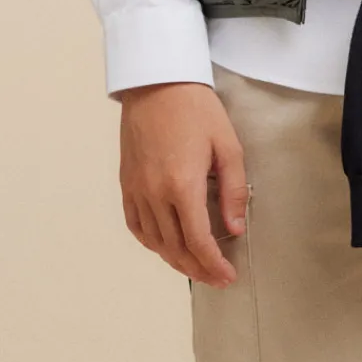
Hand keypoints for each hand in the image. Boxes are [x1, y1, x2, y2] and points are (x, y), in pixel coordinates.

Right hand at [117, 82, 247, 283]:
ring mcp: (136, 189)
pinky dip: (151, 242)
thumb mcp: (227, 146)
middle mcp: (154, 193)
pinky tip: (165, 247)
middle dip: (198, 269)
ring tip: (196, 268)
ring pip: (154, 241)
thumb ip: (232, 191)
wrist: (156, 82)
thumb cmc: (196, 109)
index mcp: (182, 185)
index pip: (198, 241)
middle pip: (175, 248)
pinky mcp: (127, 182)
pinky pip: (136, 224)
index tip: (227, 276)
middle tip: (217, 279)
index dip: (213, 264)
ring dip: (175, 261)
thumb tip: (235, 229)